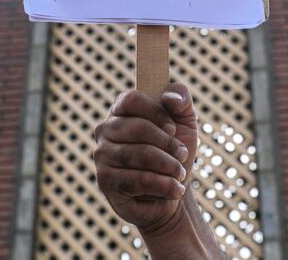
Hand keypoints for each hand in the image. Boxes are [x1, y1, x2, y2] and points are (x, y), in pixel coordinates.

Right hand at [93, 83, 198, 233]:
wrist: (173, 191)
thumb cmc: (175, 151)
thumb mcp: (186, 120)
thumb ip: (181, 97)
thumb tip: (170, 99)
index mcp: (120, 110)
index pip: (131, 99)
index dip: (156, 112)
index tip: (173, 128)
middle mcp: (105, 130)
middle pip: (139, 128)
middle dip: (168, 144)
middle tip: (182, 155)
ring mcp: (101, 156)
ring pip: (140, 155)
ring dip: (170, 166)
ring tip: (180, 174)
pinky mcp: (105, 182)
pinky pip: (138, 180)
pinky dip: (164, 186)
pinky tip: (174, 189)